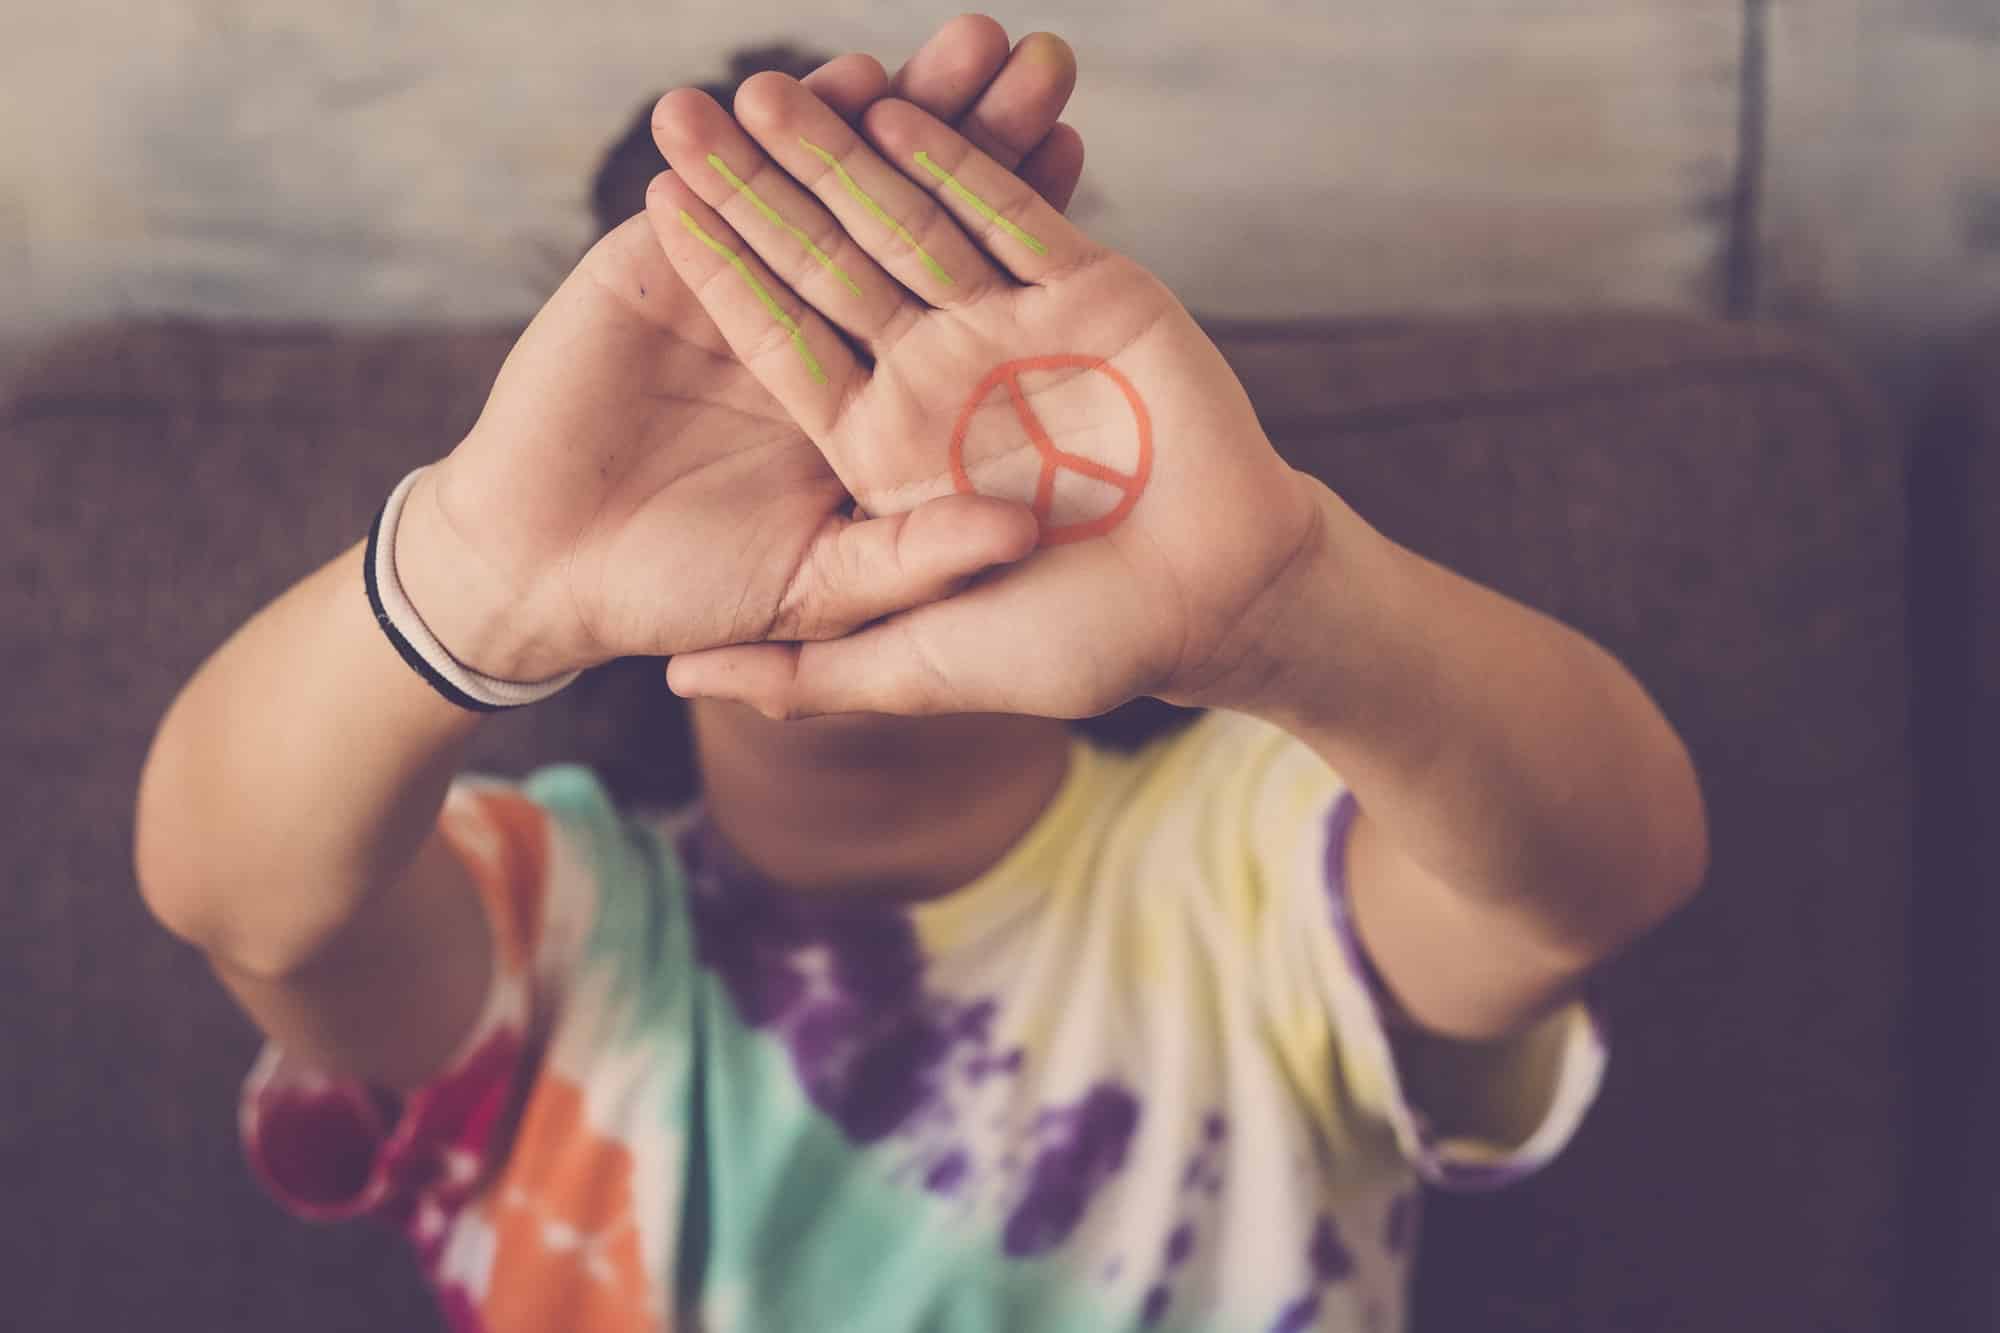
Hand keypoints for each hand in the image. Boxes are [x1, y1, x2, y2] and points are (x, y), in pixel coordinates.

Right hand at [395, 18, 1087, 680]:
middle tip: (1034, 55)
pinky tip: (787, 87)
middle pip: (910, 211)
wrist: (549, 577)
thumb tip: (1025, 534)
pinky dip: (737, 145)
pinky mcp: (659, 268)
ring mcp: (741, 288)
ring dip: (872, 110)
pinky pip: (708, 198)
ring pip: (818, 185)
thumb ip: (921, 560)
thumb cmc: (692, 593)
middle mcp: (824, 326)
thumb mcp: (827, 590)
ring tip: (943, 42)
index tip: (1074, 144)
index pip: (962, 285)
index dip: (1017, 214)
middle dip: (969, 128)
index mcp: (881, 392)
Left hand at [645, 76, 1320, 718]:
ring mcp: (1010, 327)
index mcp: (887, 446)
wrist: (1222, 604)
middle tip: (678, 112)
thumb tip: (677, 680)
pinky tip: (894, 111)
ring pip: (910, 222)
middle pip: (827, 267)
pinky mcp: (1090, 292)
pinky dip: (959, 165)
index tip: (652, 206)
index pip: (785, 344)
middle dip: (756, 189)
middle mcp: (938, 375)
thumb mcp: (925, 663)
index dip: (721, 277)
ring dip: (839, 154)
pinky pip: (1013, 216)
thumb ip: (809, 674)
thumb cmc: (1082, 644)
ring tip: (767, 87)